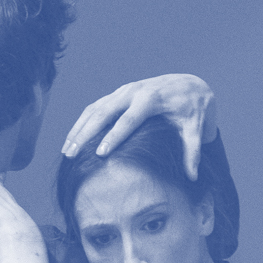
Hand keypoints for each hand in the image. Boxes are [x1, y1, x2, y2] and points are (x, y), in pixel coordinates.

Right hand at [60, 73, 213, 177]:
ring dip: (78, 129)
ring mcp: (122, 91)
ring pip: (94, 109)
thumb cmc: (192, 108)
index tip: (100, 153)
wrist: (188, 84)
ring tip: (67, 152)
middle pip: (103, 112)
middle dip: (86, 133)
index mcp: (151, 99)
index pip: (129, 120)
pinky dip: (82, 123)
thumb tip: (193, 177)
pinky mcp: (117, 94)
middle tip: (72, 155)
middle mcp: (133, 92)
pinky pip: (95, 107)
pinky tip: (72, 140)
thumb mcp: (196, 128)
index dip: (114, 136)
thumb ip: (193, 151)